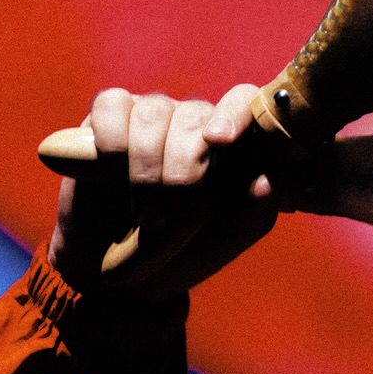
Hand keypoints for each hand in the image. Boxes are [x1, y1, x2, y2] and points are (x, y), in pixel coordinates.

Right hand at [46, 84, 277, 299]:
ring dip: (146, 168)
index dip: (235, 111)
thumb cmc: (180, 254)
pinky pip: (112, 105)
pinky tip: (108, 172)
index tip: (221, 141)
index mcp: (233, 147)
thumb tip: (265, 181)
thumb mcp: (225, 242)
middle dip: (181, 171)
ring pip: (154, 113)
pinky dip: (111, 139)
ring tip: (144, 216)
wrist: (119, 272)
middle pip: (194, 115)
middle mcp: (195, 123)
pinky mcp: (107, 117)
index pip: (245, 101)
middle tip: (166, 220)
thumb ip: (254, 214)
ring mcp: (152, 117)